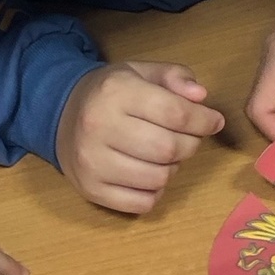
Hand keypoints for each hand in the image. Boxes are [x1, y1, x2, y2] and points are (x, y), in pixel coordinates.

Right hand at [56, 61, 223, 213]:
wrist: (60, 116)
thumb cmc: (109, 94)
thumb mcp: (140, 72)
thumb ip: (174, 77)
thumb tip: (200, 97)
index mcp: (115, 92)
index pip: (174, 113)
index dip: (203, 120)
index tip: (214, 121)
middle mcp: (99, 126)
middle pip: (169, 149)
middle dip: (190, 144)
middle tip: (188, 138)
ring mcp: (92, 162)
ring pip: (159, 178)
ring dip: (173, 168)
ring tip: (164, 154)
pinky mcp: (90, 189)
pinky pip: (142, 203)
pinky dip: (155, 191)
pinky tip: (148, 173)